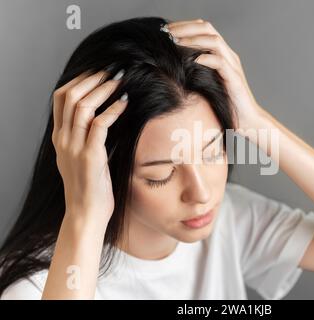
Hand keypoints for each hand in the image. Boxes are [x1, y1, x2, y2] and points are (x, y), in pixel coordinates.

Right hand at [51, 70, 127, 225]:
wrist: (85, 214)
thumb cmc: (90, 188)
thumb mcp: (82, 158)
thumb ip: (86, 139)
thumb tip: (104, 118)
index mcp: (60, 138)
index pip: (60, 98)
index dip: (78, 80)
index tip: (97, 72)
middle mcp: (63, 139)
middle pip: (70, 96)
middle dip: (91, 79)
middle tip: (112, 71)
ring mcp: (74, 147)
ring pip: (82, 106)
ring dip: (103, 89)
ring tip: (120, 80)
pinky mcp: (90, 156)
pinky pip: (100, 125)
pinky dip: (113, 109)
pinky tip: (125, 102)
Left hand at [167, 19, 263, 130]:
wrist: (247, 120)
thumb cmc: (225, 105)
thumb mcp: (207, 84)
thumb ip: (195, 72)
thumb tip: (171, 65)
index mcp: (222, 54)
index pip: (203, 29)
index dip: (184, 26)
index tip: (165, 30)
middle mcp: (228, 56)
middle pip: (207, 29)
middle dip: (185, 27)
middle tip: (167, 32)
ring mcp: (233, 66)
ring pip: (214, 41)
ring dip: (193, 39)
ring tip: (176, 42)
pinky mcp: (235, 79)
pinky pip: (220, 62)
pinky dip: (206, 59)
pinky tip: (192, 60)